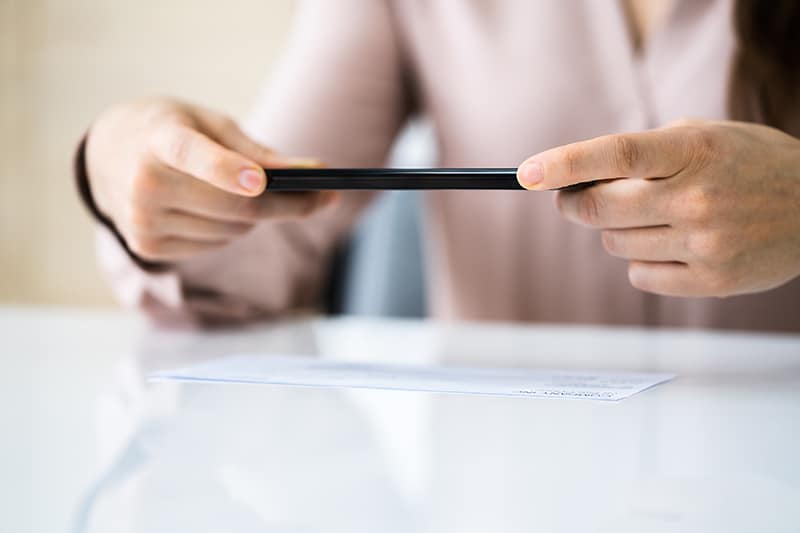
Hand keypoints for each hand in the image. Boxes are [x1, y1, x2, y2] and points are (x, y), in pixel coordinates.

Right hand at [86, 98, 334, 261]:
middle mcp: (145, 184)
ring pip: (233, 231)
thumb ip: (257, 151)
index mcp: (160, 140)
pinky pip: (215, 244)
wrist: (107, 155)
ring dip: (256, 216)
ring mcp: (143, 221)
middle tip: (324, 196)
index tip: (263, 181)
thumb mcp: (209, 124)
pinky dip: (229, 229)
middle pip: (236, 207)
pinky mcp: (147, 247)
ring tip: (249, 192)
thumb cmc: (171, 130)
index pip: (196, 157)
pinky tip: (213, 208)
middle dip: (288, 204)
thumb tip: (311, 174)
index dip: (228, 171)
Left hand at [516, 119, 799, 296]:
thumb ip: (641, 153)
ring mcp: (706, 243)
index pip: (615, 154)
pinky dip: (641, 261)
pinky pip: (639, 276)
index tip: (526, 174)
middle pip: (600, 208)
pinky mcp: (712, 281)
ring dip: (614, 231)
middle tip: (570, 199)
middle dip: (571, 204)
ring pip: (613, 244)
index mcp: (694, 150)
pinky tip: (671, 244)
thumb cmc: (747, 165)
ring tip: (650, 217)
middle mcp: (698, 197)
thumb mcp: (702, 137)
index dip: (564, 164)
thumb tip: (574, 178)